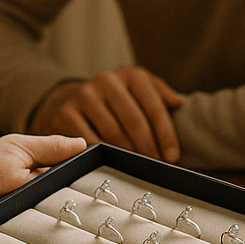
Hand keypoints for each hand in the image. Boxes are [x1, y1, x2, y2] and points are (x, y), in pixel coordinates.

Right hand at [30, 67, 184, 161]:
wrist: (68, 100)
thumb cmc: (114, 101)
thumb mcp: (138, 91)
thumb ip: (159, 95)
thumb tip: (178, 103)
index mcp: (130, 75)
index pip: (153, 105)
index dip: (165, 133)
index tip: (172, 157)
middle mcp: (107, 80)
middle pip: (134, 120)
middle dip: (148, 147)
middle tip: (156, 167)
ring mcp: (85, 95)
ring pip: (113, 132)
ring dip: (128, 154)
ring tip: (138, 168)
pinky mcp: (66, 113)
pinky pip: (90, 140)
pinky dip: (103, 155)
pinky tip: (112, 163)